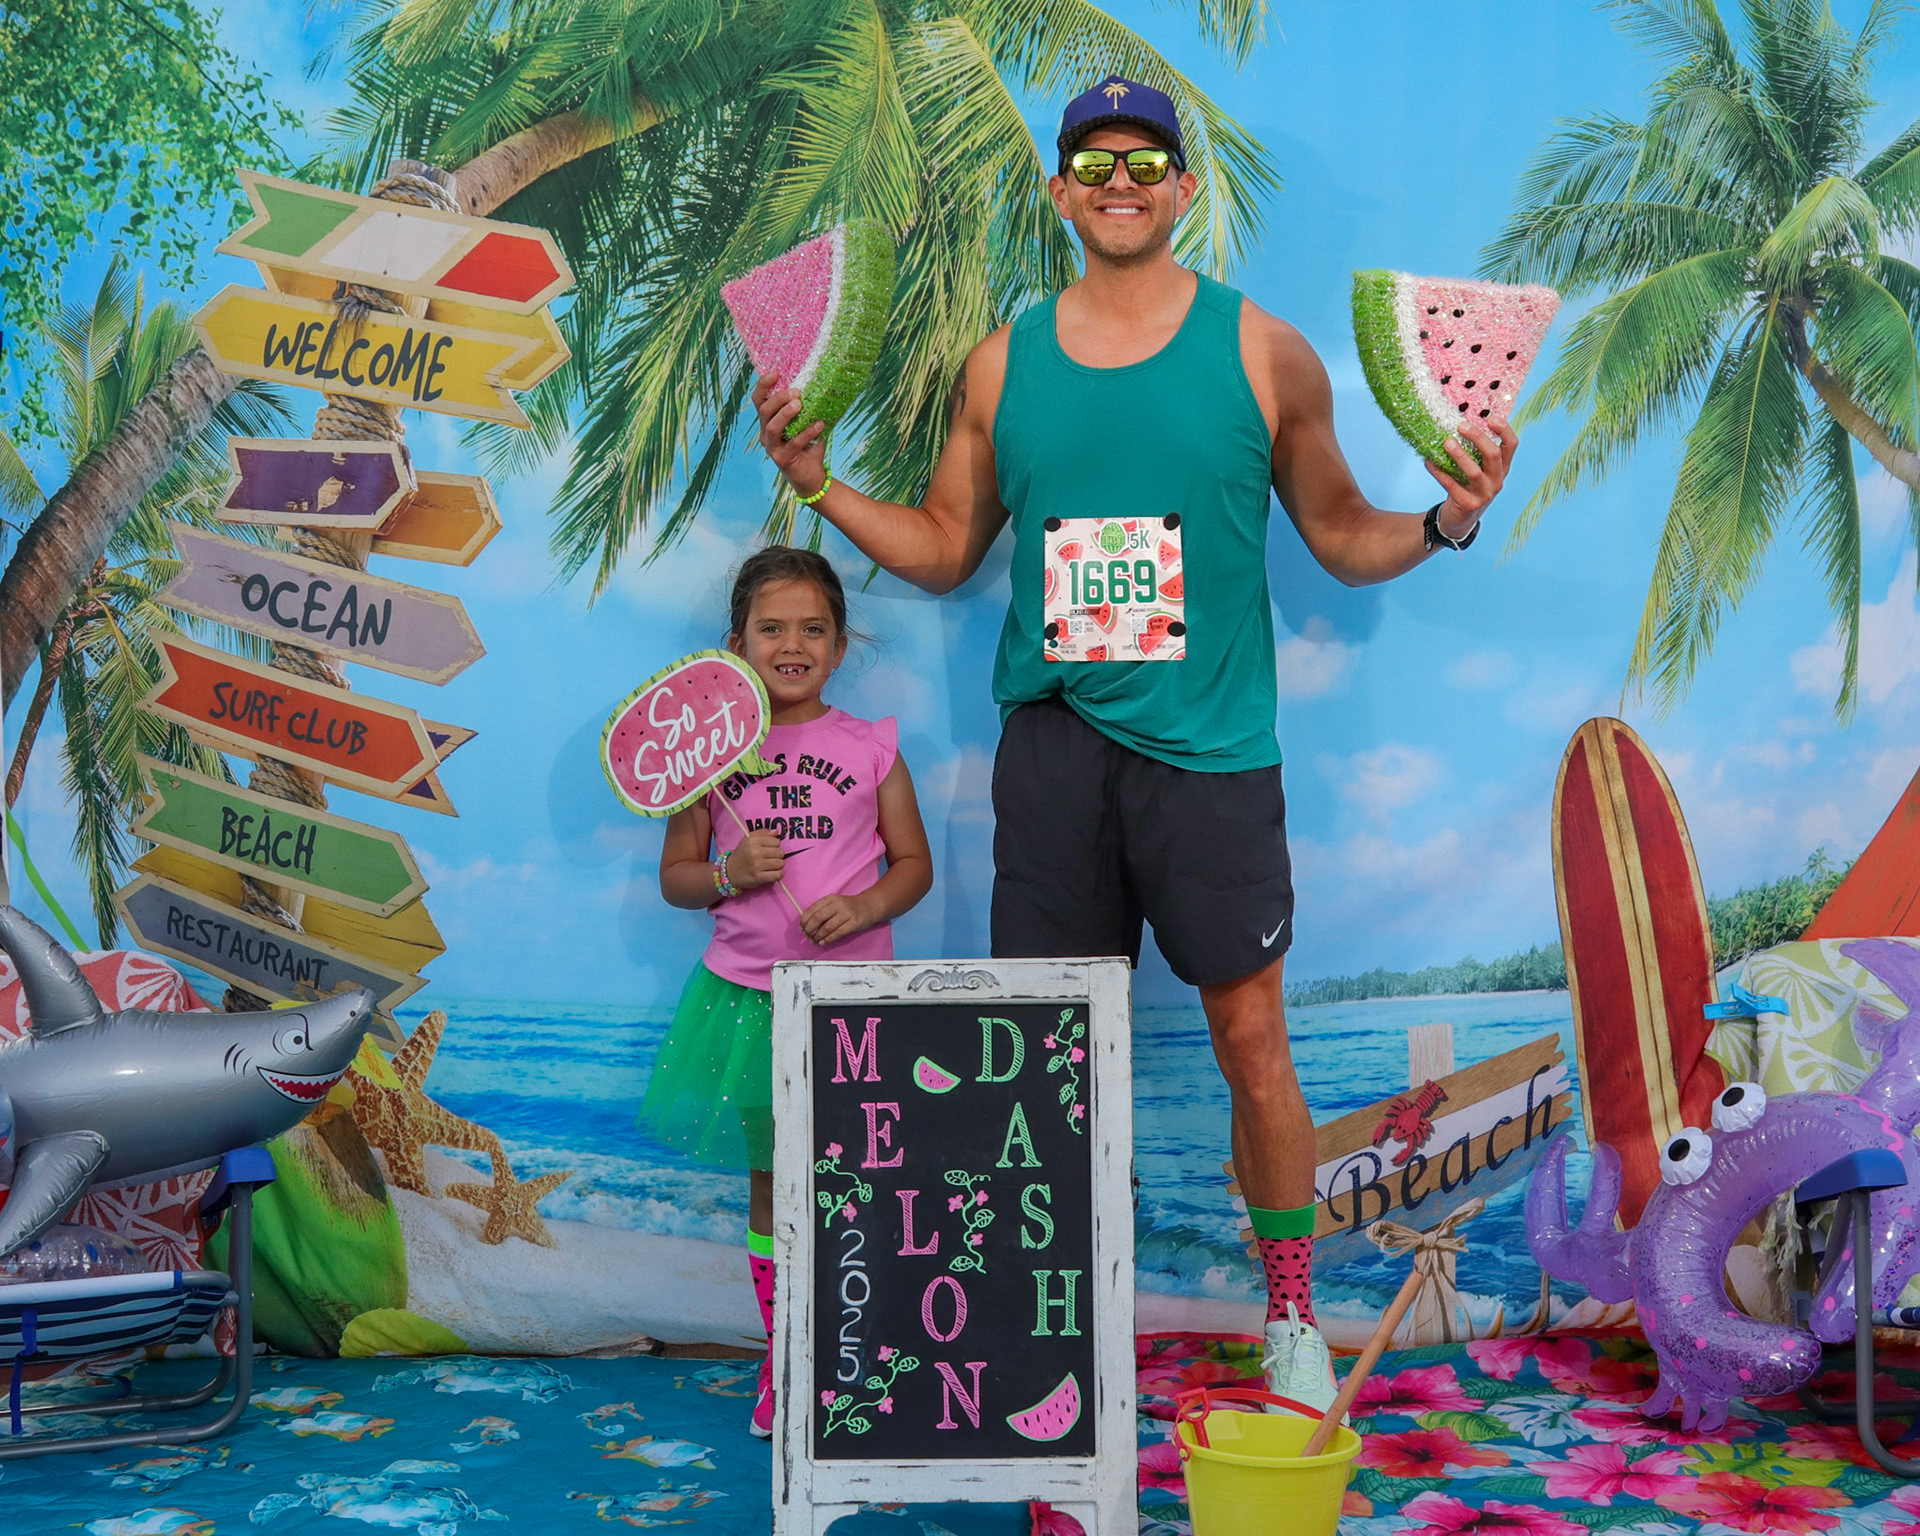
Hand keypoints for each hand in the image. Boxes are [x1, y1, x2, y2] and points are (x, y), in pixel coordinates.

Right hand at [727, 830, 785, 889]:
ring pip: (781, 864)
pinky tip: (772, 873)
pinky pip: (778, 875)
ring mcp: (757, 865)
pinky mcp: (758, 877)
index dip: (775, 846)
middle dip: (777, 856)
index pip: (777, 841)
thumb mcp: (748, 839)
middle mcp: (755, 852)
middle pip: (780, 853)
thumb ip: (762, 833)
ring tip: (770, 866)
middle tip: (769, 859)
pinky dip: (778, 875)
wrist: (729, 871)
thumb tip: (776, 832)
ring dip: (778, 866)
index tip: (769, 850)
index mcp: (753, 841)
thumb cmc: (742, 855)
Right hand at [752, 372, 828, 499]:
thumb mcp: (806, 423)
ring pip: (772, 427)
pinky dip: (807, 432)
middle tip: (797, 391)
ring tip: (800, 404)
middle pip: (764, 411)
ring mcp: (772, 448)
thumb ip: (807, 408)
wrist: (812, 477)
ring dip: (786, 413)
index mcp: (768, 422)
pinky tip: (819, 424)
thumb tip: (820, 384)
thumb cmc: (809, 446)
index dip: (764, 385)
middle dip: (779, 398)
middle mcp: (765, 434)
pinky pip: (793, 444)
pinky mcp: (782, 460)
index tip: (776, 372)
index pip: (759, 400)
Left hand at [799, 893, 874, 947]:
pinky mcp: (854, 923)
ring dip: (818, 936)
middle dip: (809, 929)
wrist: (869, 906)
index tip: (801, 928)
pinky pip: (838, 933)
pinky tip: (823, 942)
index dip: (804, 920)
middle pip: (818, 918)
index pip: (813, 909)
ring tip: (814, 941)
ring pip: (827, 927)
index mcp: (830, 898)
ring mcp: (847, 913)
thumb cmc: (849, 907)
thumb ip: (822, 910)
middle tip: (807, 936)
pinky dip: (828, 939)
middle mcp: (838, 904)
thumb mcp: (835, 903)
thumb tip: (806, 924)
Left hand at [1425, 419, 1517, 539]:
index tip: (1490, 417)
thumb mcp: (1478, 469)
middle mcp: (1497, 480)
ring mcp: (1485, 494)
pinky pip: (1452, 485)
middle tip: (1461, 426)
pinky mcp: (1469, 505)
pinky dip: (1439, 472)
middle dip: (1478, 437)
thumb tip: (1458, 422)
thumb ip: (1474, 451)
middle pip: (1493, 455)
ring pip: (1474, 472)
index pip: (1511, 445)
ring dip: (1459, 455)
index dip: (1504, 430)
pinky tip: (1429, 462)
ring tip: (1446, 443)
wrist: (1460, 520)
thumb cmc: (1467, 487)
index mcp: (1502, 468)